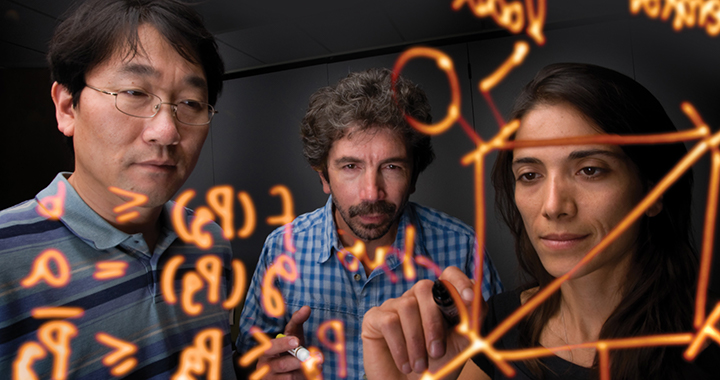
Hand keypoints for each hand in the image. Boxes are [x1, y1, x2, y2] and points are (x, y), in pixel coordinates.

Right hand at [256, 306, 313, 378]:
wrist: (288, 371)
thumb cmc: (290, 350)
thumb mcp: (293, 335)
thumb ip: (297, 322)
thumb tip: (306, 308)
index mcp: (266, 349)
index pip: (271, 346)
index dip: (283, 344)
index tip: (297, 340)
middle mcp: (265, 364)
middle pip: (281, 364)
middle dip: (297, 361)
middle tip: (311, 357)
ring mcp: (270, 377)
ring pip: (288, 376)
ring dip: (304, 371)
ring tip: (316, 364)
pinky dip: (302, 378)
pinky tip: (309, 373)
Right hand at [361, 267, 480, 379]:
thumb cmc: (436, 368)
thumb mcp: (461, 344)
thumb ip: (470, 319)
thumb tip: (475, 296)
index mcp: (438, 301)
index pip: (448, 276)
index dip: (459, 281)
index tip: (469, 299)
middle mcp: (415, 298)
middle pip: (425, 289)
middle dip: (433, 322)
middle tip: (437, 352)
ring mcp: (393, 306)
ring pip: (407, 306)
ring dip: (416, 341)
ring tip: (420, 365)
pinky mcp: (374, 318)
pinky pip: (389, 320)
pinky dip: (400, 346)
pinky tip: (405, 363)